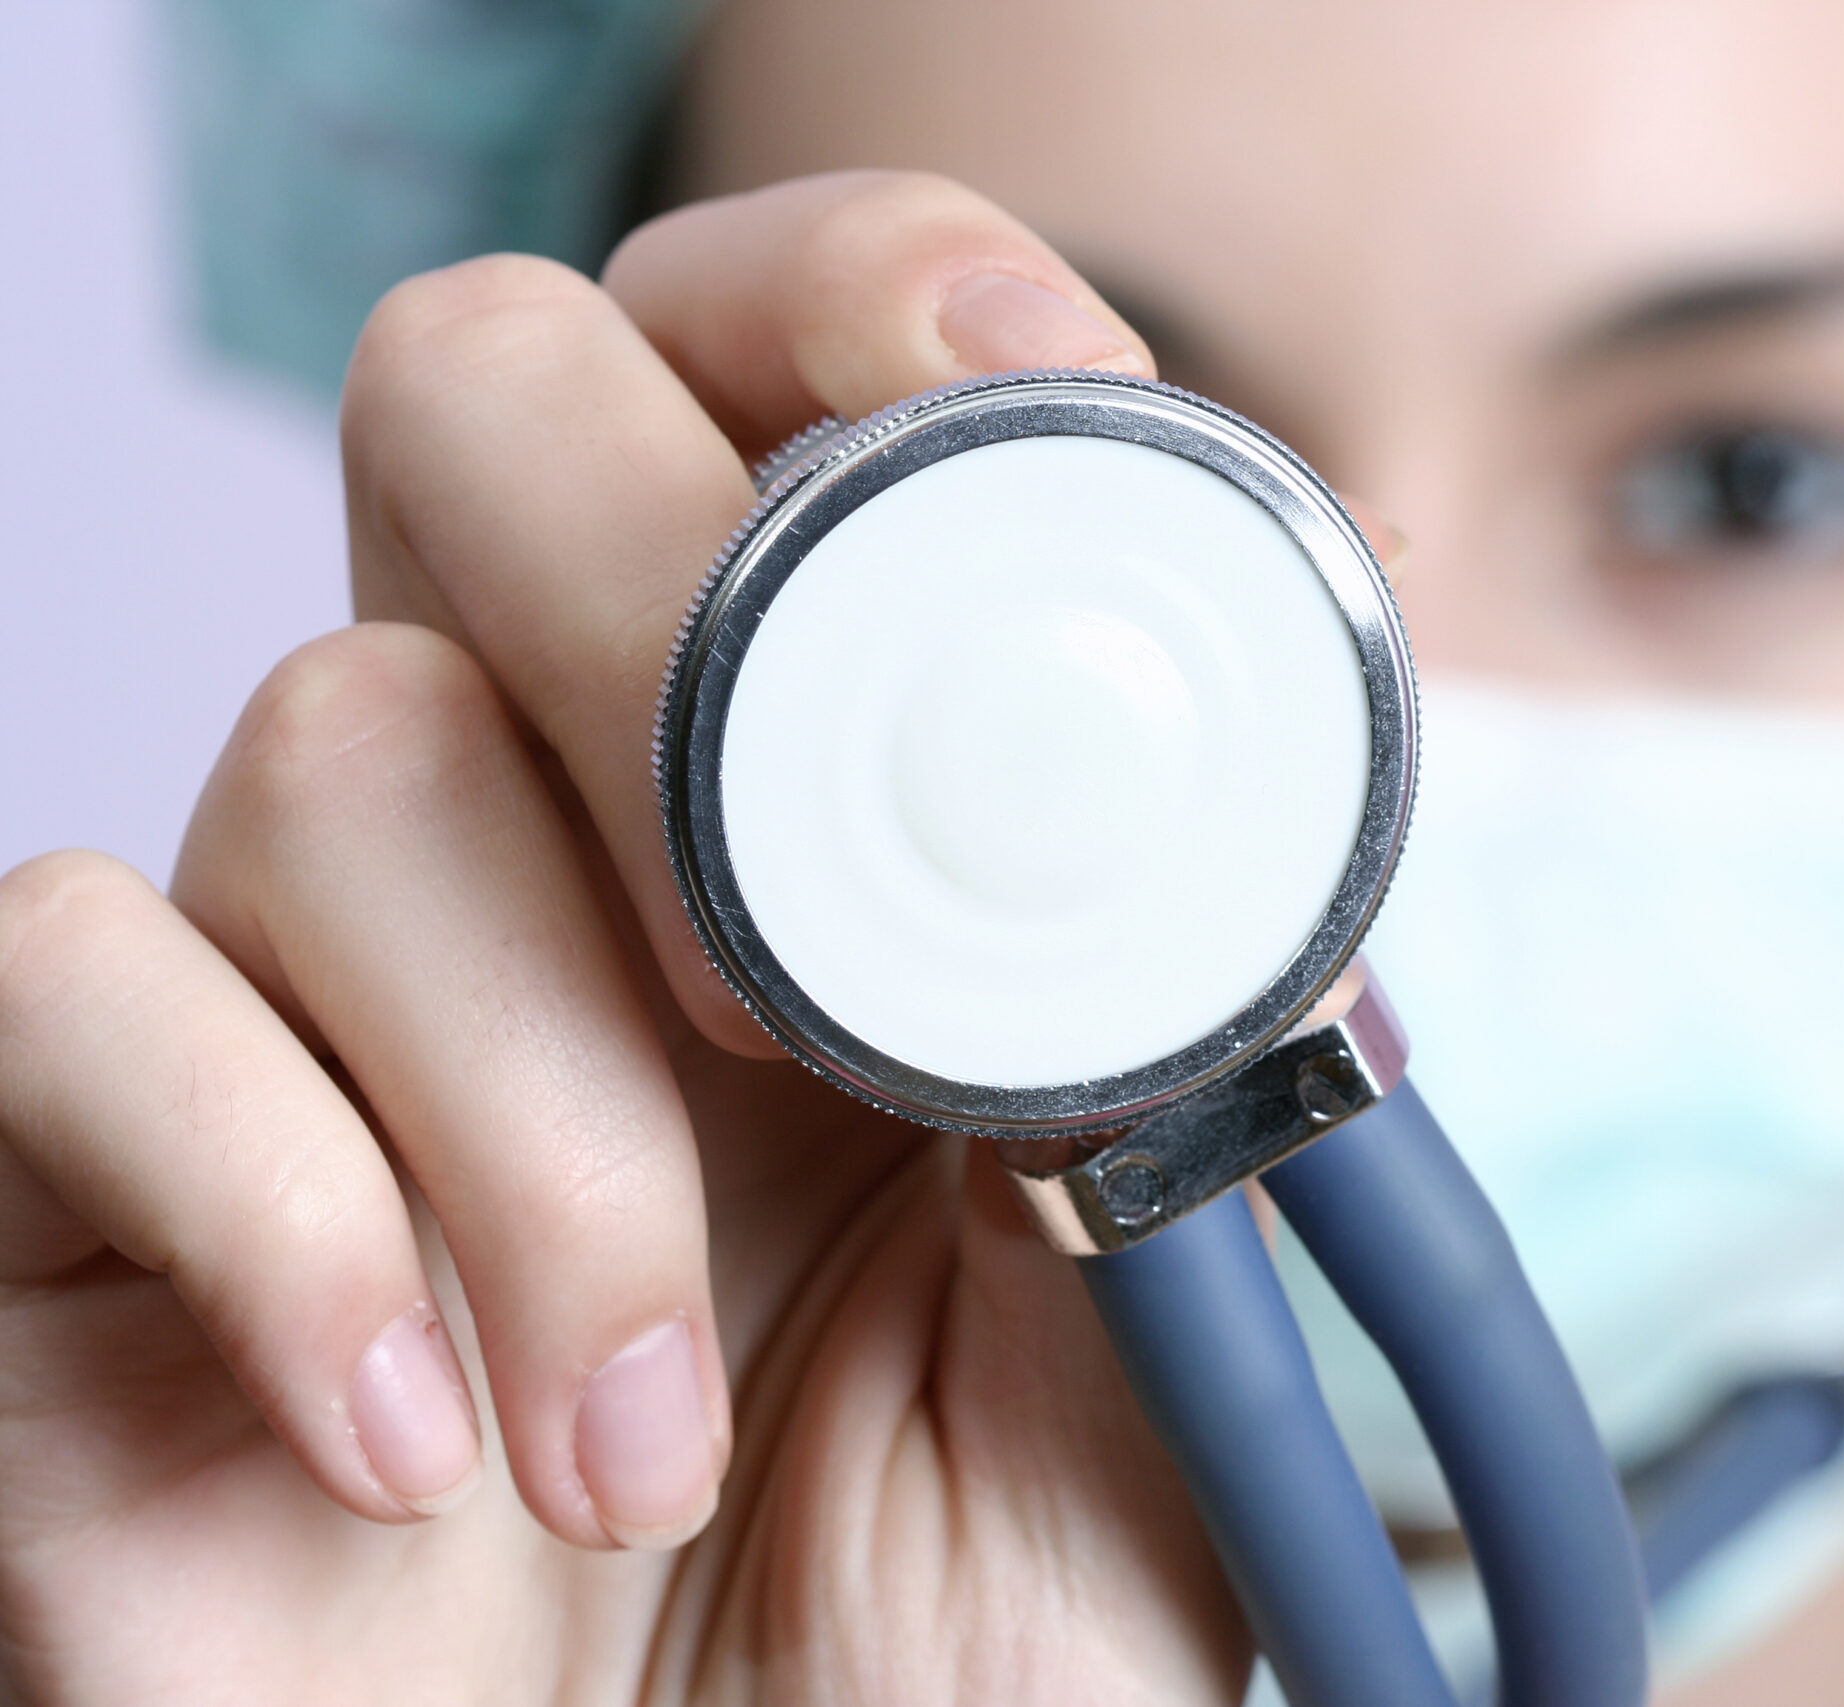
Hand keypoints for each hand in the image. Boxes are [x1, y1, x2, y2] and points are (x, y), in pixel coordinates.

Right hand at [0, 173, 1247, 1705]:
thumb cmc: (936, 1654)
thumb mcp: (1143, 1353)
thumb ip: (1178, 1072)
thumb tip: (1250, 822)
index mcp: (818, 839)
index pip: (771, 391)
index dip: (869, 316)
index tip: (1021, 415)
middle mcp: (548, 848)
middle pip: (493, 411)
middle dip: (667, 621)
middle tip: (790, 990)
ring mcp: (301, 990)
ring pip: (334, 744)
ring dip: (540, 1110)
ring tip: (642, 1436)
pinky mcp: (73, 1175)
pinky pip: (68, 981)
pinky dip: (284, 1201)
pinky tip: (410, 1445)